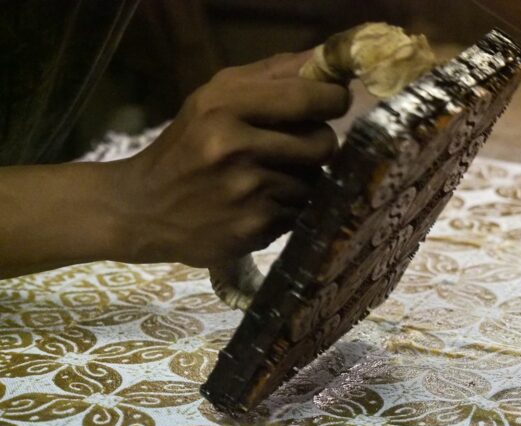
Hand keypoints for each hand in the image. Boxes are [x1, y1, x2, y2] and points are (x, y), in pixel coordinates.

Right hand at [107, 52, 349, 266]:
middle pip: (322, 143)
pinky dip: (288, 209)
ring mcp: (247, 190)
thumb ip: (269, 77)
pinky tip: (259, 205)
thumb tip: (324, 64)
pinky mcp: (255, 226)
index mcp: (224, 106)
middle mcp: (236, 147)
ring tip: (268, 180)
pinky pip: (300, 212)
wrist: (143, 209)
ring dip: (302, 181)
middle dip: (319, 146)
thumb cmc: (187, 147)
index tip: (337, 104)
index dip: (333, 101)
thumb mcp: (213, 99)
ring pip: (314, 181)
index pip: (305, 97)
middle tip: (298, 148)